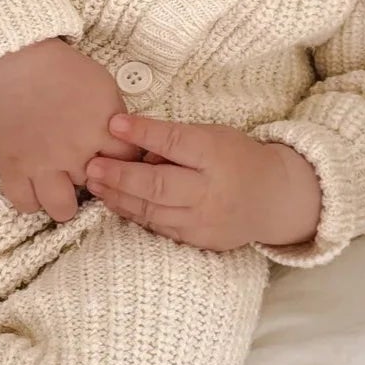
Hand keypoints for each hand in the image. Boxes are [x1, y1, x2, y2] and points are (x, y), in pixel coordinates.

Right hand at [0, 39, 132, 223]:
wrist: (16, 62)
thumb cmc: (64, 70)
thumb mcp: (105, 88)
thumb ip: (118, 121)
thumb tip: (127, 147)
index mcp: (103, 130)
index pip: (130, 166)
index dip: (126, 164)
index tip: (116, 160)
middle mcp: (75, 153)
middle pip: (98, 190)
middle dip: (97, 181)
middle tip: (88, 169)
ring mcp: (42, 165)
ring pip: (62, 210)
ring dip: (65, 198)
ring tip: (63, 184)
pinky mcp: (13, 168)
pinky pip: (26, 205)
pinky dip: (32, 200)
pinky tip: (37, 186)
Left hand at [85, 112, 322, 252]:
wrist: (272, 199)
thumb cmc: (236, 158)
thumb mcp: (214, 136)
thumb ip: (176, 141)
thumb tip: (135, 148)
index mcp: (216, 155)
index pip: (175, 142)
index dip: (143, 133)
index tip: (114, 124)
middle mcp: (210, 190)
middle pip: (158, 184)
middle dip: (121, 176)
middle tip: (92, 166)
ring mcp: (204, 219)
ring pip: (153, 211)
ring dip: (120, 197)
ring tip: (96, 185)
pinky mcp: (199, 240)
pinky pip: (160, 227)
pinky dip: (135, 214)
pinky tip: (116, 202)